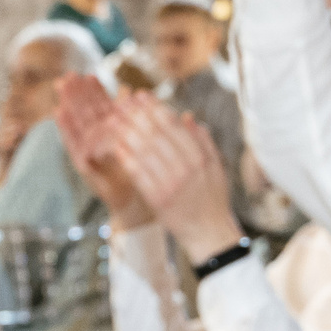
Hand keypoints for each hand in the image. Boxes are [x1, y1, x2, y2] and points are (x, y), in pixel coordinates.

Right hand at [54, 75, 151, 228]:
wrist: (135, 204)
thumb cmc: (136, 172)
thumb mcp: (133, 140)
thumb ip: (127, 117)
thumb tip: (129, 90)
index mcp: (111, 135)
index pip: (102, 109)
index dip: (95, 92)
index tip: (89, 75)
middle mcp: (98, 142)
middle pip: (87, 113)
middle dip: (78, 94)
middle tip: (69, 75)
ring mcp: (89, 153)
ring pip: (78, 124)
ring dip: (69, 104)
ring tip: (62, 86)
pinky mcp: (84, 166)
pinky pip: (73, 143)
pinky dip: (65, 128)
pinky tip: (58, 112)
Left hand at [115, 97, 241, 263]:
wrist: (209, 234)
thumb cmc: (212, 199)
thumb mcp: (216, 168)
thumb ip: (203, 141)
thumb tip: (187, 116)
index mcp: (200, 158)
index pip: (173, 125)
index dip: (155, 108)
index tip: (140, 95)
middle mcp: (186, 169)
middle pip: (156, 135)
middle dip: (136, 115)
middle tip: (121, 101)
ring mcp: (172, 185)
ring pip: (145, 152)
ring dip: (127, 132)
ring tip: (114, 119)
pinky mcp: (159, 200)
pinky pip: (139, 175)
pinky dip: (127, 158)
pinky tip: (117, 146)